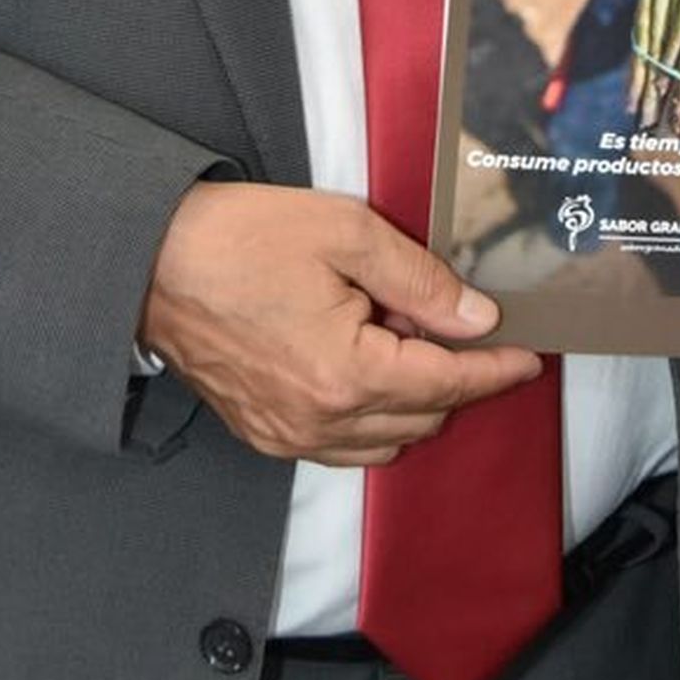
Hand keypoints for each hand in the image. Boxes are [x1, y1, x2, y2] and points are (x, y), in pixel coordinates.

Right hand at [141, 183, 543, 465]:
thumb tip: (476, 317)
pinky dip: (369, 417)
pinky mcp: (263, 434)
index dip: (495, 369)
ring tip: (391, 333)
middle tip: (443, 315)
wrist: (150, 261)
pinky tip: (358, 365)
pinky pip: (341, 446)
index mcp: (349, 375)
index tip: (528, 357)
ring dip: (411, 399)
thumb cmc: (240, 238)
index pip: (448, 382)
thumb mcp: (345, 233)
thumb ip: (419, 279)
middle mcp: (322, 422)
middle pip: (423, 416)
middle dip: (450, 374)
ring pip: (386, 441)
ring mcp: (289, 436)